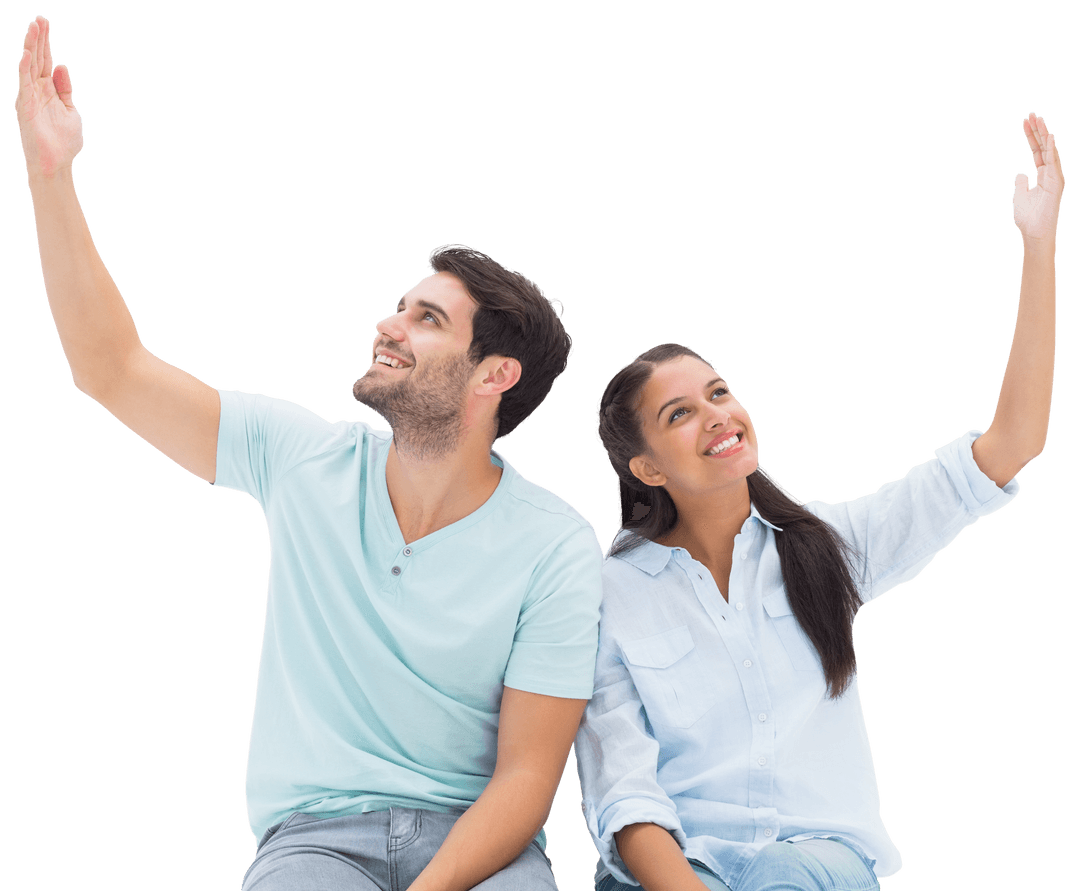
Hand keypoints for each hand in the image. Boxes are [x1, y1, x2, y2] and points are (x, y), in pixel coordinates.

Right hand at [15, 16, 83, 179]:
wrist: (56, 163)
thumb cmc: (63, 142)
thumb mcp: (70, 111)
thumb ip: (64, 90)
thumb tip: (61, 67)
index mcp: (49, 91)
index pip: (45, 61)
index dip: (46, 43)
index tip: (46, 24)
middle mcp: (37, 90)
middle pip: (37, 58)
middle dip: (39, 39)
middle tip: (40, 18)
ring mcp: (30, 96)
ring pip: (29, 65)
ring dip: (31, 46)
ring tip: (34, 26)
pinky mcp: (25, 105)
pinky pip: (24, 82)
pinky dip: (26, 67)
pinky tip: (29, 53)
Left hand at [1012, 112, 1064, 246]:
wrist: (1034, 232)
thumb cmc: (1027, 217)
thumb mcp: (1019, 196)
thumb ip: (1021, 183)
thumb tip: (1020, 173)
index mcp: (1042, 174)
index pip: (1036, 150)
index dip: (1031, 136)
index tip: (1025, 121)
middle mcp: (1050, 172)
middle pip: (1044, 146)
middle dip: (1038, 130)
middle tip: (1032, 113)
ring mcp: (1055, 177)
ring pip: (1050, 150)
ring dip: (1044, 134)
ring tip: (1039, 119)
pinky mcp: (1056, 183)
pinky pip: (1054, 162)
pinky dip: (1052, 149)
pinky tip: (1049, 136)